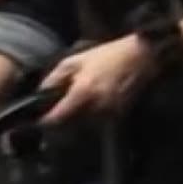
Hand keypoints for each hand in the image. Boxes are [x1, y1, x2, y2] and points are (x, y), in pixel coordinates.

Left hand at [40, 35, 157, 125]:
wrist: (142, 56)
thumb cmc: (108, 55)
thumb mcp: (75, 60)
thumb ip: (54, 78)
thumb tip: (40, 94)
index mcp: (82, 93)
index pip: (56, 119)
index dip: (45, 122)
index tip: (40, 120)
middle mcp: (96, 107)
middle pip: (70, 127)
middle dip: (61, 123)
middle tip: (57, 115)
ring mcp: (110, 113)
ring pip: (85, 127)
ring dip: (77, 122)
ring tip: (76, 110)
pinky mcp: (120, 115)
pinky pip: (99, 123)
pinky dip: (93, 119)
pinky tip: (93, 107)